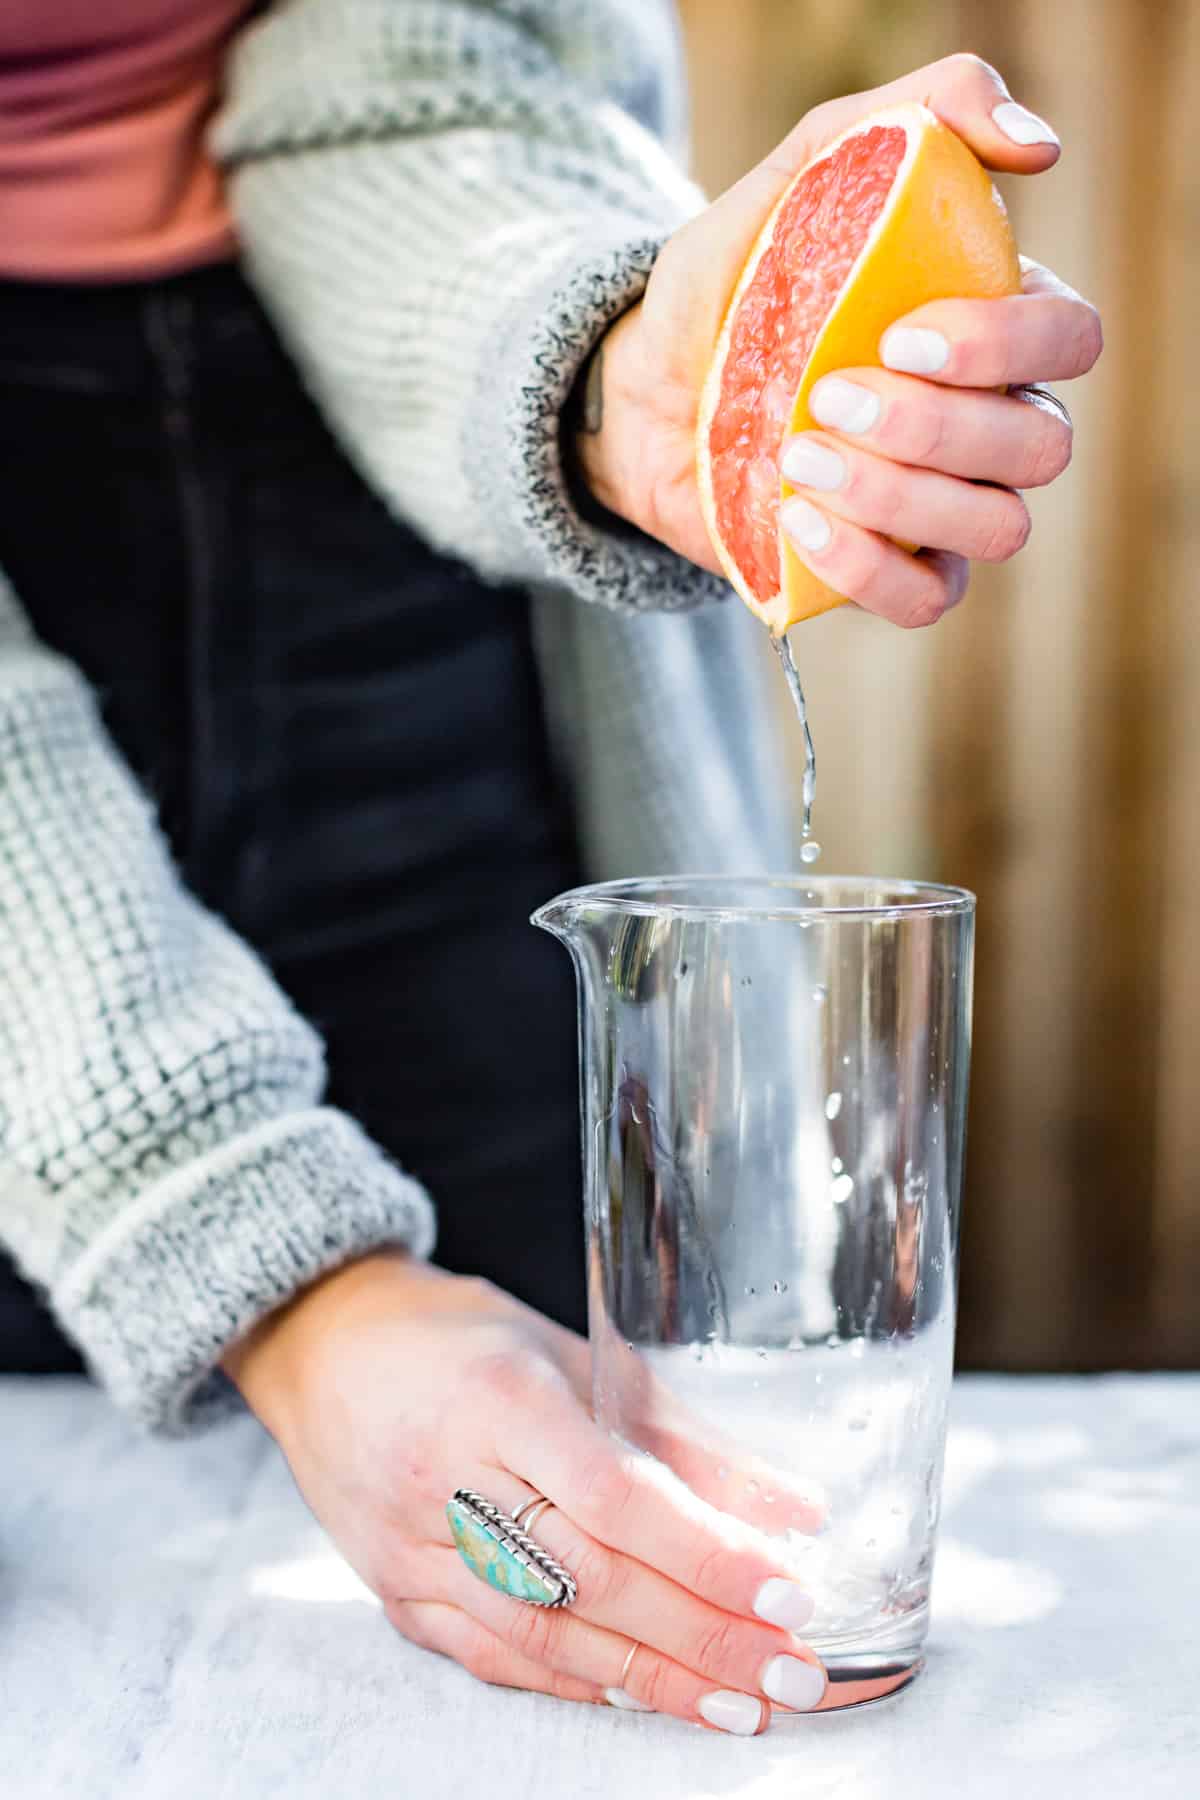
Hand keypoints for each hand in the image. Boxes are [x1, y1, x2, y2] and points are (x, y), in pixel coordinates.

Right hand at [224, 1252, 831, 1731]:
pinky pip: (495, 1656)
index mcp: (499, 1399)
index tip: (788, 1592)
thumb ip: (679, 1433)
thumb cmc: (458, 1338)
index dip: (706, 1553)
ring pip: (546, 1634)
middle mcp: (448, 1479)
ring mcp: (411, 1546)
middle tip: (795, 1672)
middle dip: (705, 1636)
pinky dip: (577, 1681)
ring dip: (655, 1680)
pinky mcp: (395, 1593)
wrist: (322, 1347)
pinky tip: (644, 1696)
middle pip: (591, 1578)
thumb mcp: (570, 1351)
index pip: (616, 1496)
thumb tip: (793, 1508)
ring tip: (742, 1703)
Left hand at [578, 53, 1101, 627]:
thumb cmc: (736, 282)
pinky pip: (929, 599)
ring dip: (898, 493)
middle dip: (933, 425)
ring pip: (995, 526)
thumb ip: (910, 120)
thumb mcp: (802, 173)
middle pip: (1039, 445)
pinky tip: (799, 517)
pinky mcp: (889, 570)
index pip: (1070, 340)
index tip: (900, 332)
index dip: (1004, 346)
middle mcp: (988, 421)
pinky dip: (868, 566)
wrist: (645, 385)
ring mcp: (944, 505)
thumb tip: (1036, 144)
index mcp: (990, 324)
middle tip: (828, 395)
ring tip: (798, 454)